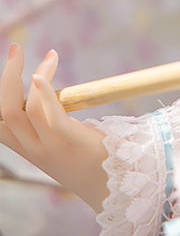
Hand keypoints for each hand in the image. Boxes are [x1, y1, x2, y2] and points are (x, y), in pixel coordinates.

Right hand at [0, 44, 108, 211]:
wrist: (112, 187)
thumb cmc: (89, 159)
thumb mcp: (59, 143)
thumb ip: (48, 122)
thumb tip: (43, 88)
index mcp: (29, 149)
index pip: (0, 123)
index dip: (0, 94)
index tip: (11, 65)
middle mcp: (34, 150)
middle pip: (6, 112)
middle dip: (7, 77)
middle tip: (15, 48)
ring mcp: (52, 148)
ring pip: (26, 111)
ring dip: (36, 74)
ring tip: (51, 56)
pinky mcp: (73, 143)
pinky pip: (50, 116)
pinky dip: (44, 92)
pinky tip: (41, 74)